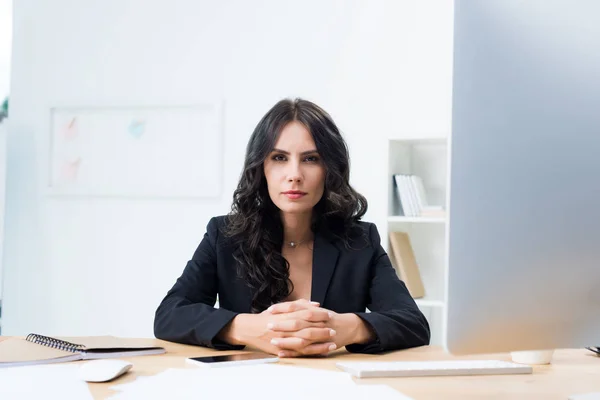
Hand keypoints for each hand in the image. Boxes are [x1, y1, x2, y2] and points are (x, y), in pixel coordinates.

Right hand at [219, 299, 334, 356]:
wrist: (249, 329)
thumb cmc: (266, 317)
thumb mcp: (281, 307)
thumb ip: (299, 304)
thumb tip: (316, 304)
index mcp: (286, 315)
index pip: (306, 314)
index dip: (319, 316)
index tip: (330, 315)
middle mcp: (286, 327)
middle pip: (308, 329)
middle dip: (322, 330)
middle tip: (334, 330)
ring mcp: (284, 340)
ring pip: (305, 342)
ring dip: (320, 343)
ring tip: (332, 343)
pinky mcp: (283, 349)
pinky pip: (299, 353)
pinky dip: (311, 353)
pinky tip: (321, 353)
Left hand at [267, 300, 374, 356]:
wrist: (348, 327)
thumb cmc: (329, 318)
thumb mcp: (317, 308)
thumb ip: (302, 306)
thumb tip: (284, 306)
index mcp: (314, 311)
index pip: (295, 307)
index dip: (282, 308)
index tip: (269, 310)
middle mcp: (316, 322)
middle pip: (297, 322)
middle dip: (282, 324)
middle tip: (268, 324)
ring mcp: (319, 335)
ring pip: (301, 338)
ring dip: (286, 340)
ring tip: (273, 341)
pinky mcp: (320, 347)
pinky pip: (305, 351)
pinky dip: (293, 353)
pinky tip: (281, 353)